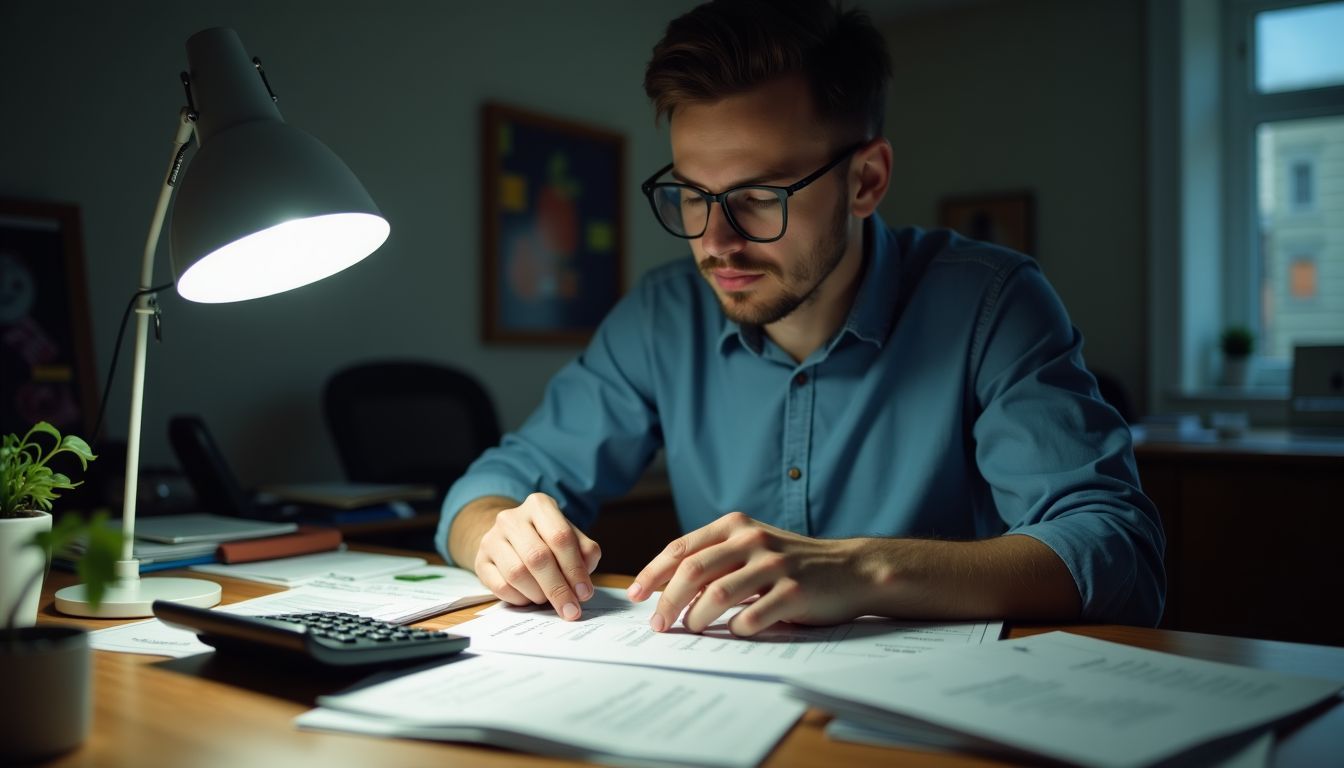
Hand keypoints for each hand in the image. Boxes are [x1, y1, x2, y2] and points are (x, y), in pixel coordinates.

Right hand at [473, 493, 601, 619]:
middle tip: (570, 609)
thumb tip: (582, 583)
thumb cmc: (547, 539)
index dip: (574, 568)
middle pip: (537, 557)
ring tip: (547, 598)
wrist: (510, 538)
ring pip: (517, 573)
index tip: (584, 593)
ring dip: (538, 594)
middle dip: (557, 588)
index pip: (560, 537)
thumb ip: (584, 554)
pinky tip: (529, 597)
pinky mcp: (480, 560)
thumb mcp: (571, 537)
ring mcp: (492, 538)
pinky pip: (501, 587)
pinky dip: (520, 599)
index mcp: (539, 505)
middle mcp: (512, 518)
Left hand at [627, 512, 871, 636]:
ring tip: (691, 628)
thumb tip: (663, 586)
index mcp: (735, 526)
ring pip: (717, 594)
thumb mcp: (752, 547)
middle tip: (657, 624)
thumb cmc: (792, 563)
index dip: (653, 573)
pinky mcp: (794, 592)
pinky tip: (735, 630)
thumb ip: (715, 557)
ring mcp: (774, 565)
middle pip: (692, 572)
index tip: (635, 595)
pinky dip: (735, 628)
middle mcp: (752, 540)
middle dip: (666, 601)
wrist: (850, 569)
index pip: (681, 549)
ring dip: (696, 617)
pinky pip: (751, 616)